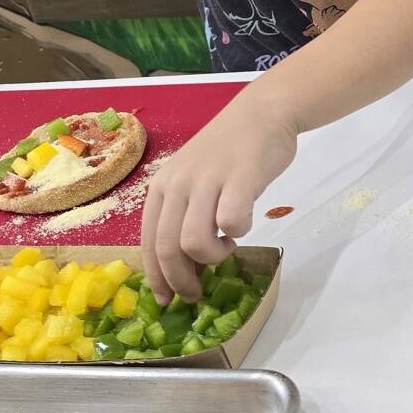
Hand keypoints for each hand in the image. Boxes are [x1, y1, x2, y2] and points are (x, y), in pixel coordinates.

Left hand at [140, 92, 297, 302]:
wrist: (264, 112)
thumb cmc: (231, 148)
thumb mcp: (194, 177)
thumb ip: (185, 211)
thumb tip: (184, 260)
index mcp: (163, 186)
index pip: (149, 242)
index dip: (157, 277)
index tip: (168, 300)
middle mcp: (178, 184)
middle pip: (168, 248)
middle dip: (182, 280)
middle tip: (199, 292)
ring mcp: (208, 180)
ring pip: (194, 241)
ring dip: (213, 256)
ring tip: (227, 246)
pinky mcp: (239, 178)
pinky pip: (231, 221)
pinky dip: (238, 232)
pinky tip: (244, 224)